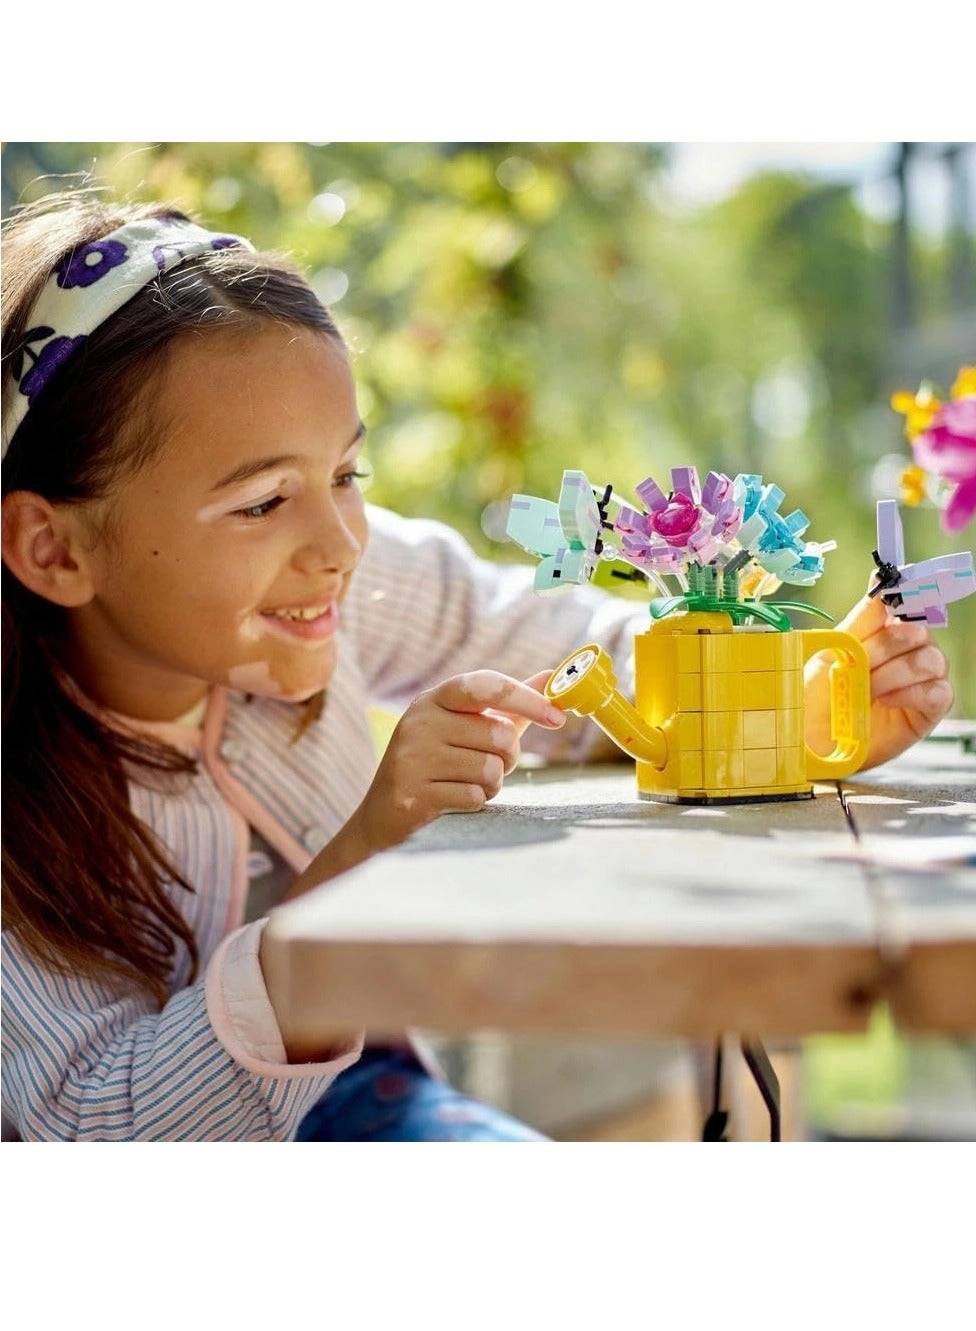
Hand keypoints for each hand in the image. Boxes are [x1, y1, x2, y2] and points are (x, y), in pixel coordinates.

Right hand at [357, 669, 564, 847]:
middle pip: (499, 735)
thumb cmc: (439, 763)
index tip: (557, 718)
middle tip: (490, 764)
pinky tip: (453, 800)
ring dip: (491, 783)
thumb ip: (511, 705)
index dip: (526, 698)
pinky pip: (474, 796)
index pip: (486, 686)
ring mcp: (412, 757)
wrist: (384, 813)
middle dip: (507, 756)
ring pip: (490, 769)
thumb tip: (553, 676)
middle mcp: (420, 721)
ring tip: (466, 782)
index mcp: (435, 699)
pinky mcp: (413, 794)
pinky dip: (475, 802)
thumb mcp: (470, 727)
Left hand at [804, 591, 953, 771]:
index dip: (906, 592)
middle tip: (860, 663)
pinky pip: (938, 692)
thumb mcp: (834, 651)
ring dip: (895, 672)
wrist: (810, 738)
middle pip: (918, 632)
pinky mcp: (927, 710)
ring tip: (868, 688)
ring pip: (931, 659)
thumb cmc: (817, 695)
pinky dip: (910, 693)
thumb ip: (861, 619)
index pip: (906, 603)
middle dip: (886, 646)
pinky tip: (885, 701)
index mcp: (884, 633)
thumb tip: (878, 577)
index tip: (893, 586)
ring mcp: (920, 681)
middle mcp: (907, 653)